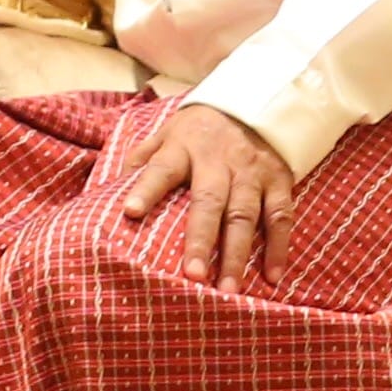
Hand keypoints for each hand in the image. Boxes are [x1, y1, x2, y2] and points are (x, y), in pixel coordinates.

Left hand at [115, 100, 295, 283]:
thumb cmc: (199, 130)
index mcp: (183, 147)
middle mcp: (218, 160)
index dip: (146, 189)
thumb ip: (142, 160)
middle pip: (209, 200)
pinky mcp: (278, 181)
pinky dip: (278, 247)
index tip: (130, 212)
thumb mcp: (167, 133)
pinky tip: (271, 277)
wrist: (253, 100)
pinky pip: (280, 216)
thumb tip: (111, 192)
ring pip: (245, 215)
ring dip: (238, 254)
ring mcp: (251, 172)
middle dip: (201, 238)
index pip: (161, 168)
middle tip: (193, 275)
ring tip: (228, 290)